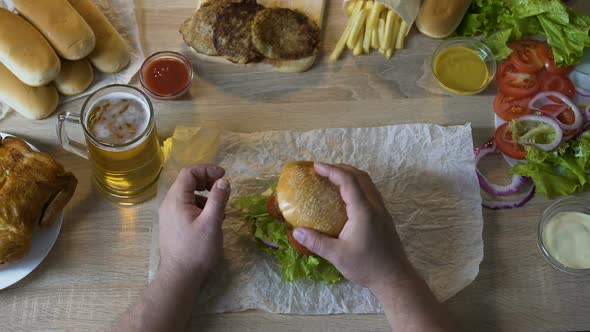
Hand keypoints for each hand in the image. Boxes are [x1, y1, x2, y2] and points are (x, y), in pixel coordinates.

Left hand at [158, 165, 230, 279]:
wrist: (180, 277)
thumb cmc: (197, 250)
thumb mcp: (212, 222)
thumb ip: (218, 199)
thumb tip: (223, 181)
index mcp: (176, 200)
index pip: (189, 173)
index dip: (207, 170)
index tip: (224, 175)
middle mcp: (169, 204)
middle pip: (186, 182)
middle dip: (206, 181)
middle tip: (223, 189)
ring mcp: (169, 216)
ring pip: (187, 195)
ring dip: (205, 195)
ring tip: (219, 209)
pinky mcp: (172, 225)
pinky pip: (186, 207)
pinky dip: (200, 207)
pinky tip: (211, 221)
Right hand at [292, 163, 411, 288]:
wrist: (394, 277)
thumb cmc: (367, 266)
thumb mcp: (337, 255)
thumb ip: (316, 242)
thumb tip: (296, 231)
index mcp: (364, 210)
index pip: (348, 181)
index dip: (332, 170)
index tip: (316, 167)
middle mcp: (375, 205)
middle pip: (360, 176)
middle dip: (340, 168)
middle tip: (322, 170)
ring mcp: (382, 210)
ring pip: (367, 183)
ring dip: (350, 175)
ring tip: (333, 178)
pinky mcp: (384, 216)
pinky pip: (370, 192)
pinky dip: (357, 186)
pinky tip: (346, 197)